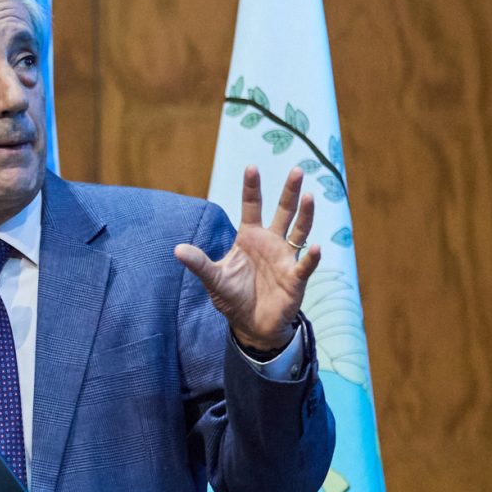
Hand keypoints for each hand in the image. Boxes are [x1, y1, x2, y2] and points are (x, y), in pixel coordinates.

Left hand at [173, 165, 319, 353]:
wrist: (252, 325)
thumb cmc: (234, 297)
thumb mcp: (214, 279)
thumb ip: (199, 263)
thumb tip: (177, 250)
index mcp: (249, 237)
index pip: (252, 206)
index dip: (252, 188)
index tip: (251, 166)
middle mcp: (271, 242)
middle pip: (283, 211)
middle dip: (289, 191)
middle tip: (297, 170)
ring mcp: (285, 258)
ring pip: (299, 230)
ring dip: (306, 214)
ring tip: (309, 196)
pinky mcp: (295, 278)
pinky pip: (305, 264)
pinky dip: (310, 256)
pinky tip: (314, 247)